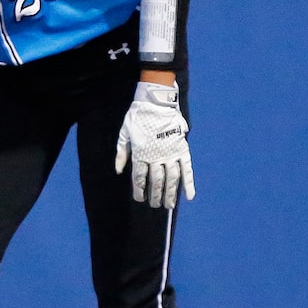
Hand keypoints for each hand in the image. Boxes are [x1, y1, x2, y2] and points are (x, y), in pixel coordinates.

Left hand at [114, 81, 194, 208]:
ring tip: (169, 205)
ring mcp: (171, 154)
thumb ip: (121, 153)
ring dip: (170, 194)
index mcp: (141, 154)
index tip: (140, 199)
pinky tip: (189, 196)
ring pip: (171, 179)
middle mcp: (157, 157)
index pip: (140, 178)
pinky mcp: (182, 149)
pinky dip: (189, 183)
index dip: (140, 191)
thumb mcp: (124, 133)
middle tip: (156, 205)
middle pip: (156, 182)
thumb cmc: (138, 116)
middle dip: (155, 195)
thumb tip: (119, 171)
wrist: (157, 101)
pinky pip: (187, 169)